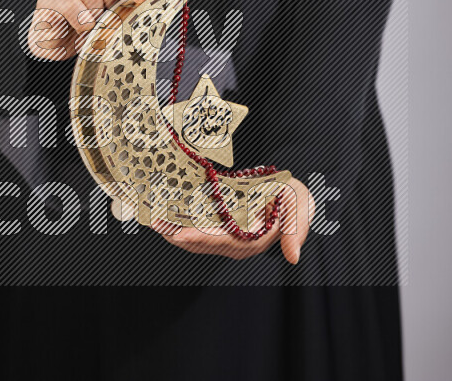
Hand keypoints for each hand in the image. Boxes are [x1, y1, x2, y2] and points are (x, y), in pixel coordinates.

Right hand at [28, 0, 152, 60]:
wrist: (56, 36)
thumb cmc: (87, 18)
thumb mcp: (112, 4)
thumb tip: (147, 0)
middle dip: (110, 6)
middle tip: (105, 19)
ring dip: (95, 17)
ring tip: (91, 25)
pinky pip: (71, 6)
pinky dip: (81, 22)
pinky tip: (80, 28)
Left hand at [151, 178, 314, 264]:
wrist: (287, 193)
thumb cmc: (292, 199)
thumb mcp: (300, 206)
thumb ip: (296, 229)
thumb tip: (294, 258)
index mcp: (254, 241)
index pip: (225, 244)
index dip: (203, 240)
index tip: (181, 234)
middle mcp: (236, 244)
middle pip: (203, 244)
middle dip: (178, 235)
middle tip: (156, 225)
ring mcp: (225, 237)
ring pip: (195, 239)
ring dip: (173, 231)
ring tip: (152, 220)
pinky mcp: (217, 228)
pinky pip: (195, 229)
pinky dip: (178, 223)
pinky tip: (162, 216)